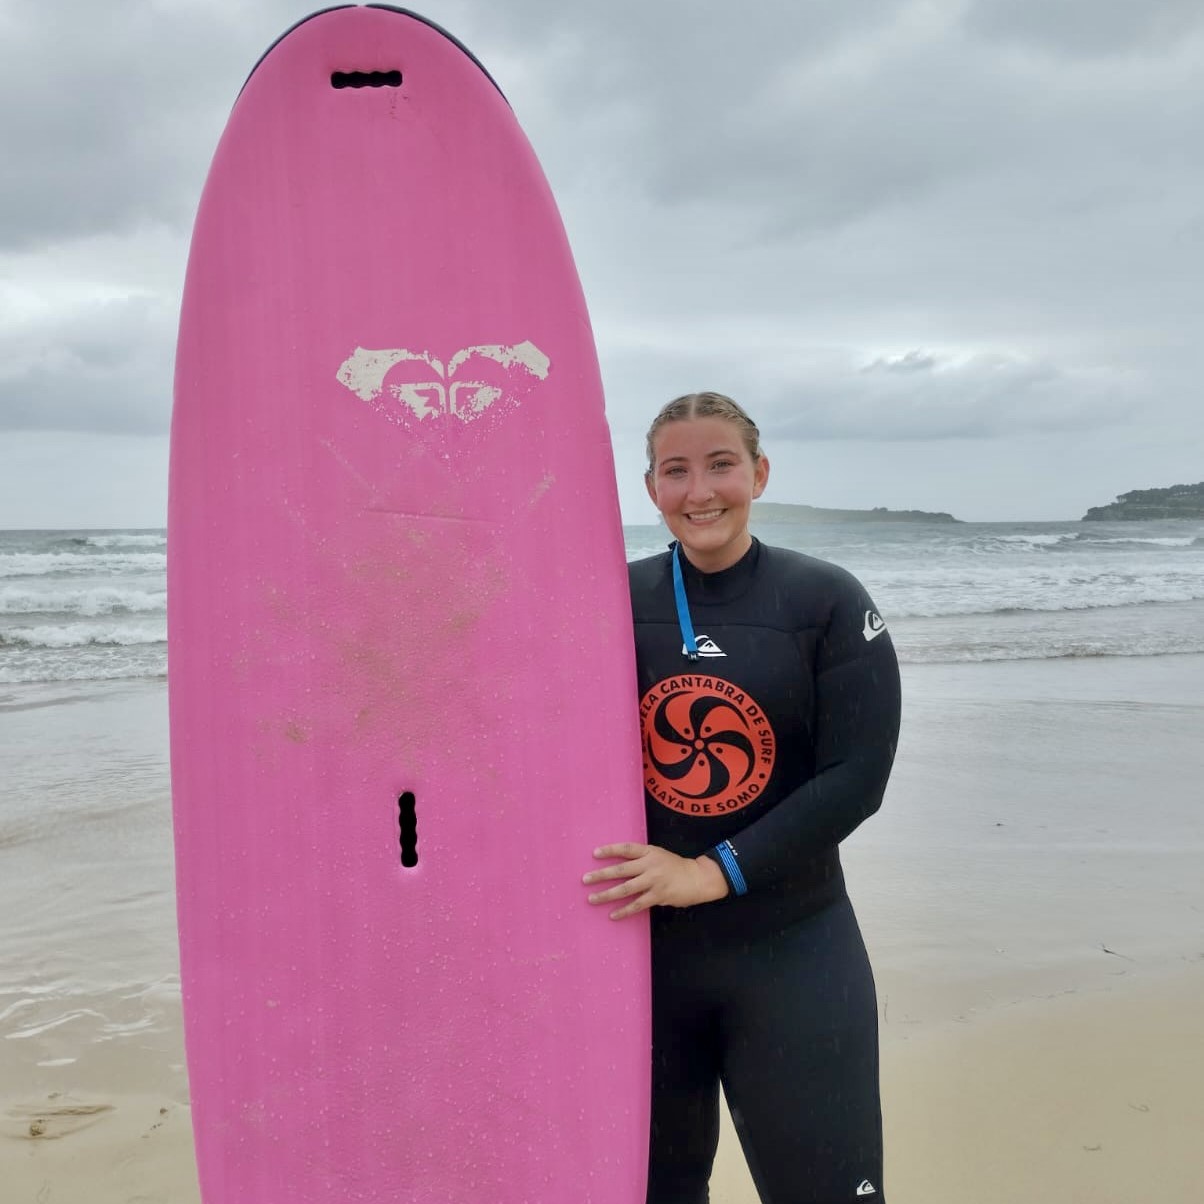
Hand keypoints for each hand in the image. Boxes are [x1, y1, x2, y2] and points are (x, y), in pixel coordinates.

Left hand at [583, 842, 729, 919]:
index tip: (594, 853)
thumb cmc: (675, 866)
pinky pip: (637, 904)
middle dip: (601, 875)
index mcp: (649, 852)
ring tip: (592, 899)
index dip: (610, 850)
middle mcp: (650, 865)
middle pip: (621, 869)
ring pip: (626, 888)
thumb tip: (620, 867)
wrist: (697, 878)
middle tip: (585, 879)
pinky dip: (624, 910)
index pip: (626, 849)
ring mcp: (654, 881)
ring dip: (607, 894)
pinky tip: (612, 915)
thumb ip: (642, 858)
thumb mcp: (658, 855)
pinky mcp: (658, 896)